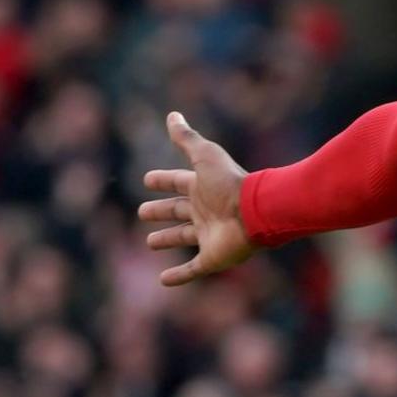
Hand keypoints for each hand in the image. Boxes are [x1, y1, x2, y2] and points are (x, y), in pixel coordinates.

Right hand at [137, 110, 258, 288]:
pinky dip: (178, 275)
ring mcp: (209, 236)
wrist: (255, 212)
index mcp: (203, 188)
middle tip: (142, 212)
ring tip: (150, 242)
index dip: (163, 181)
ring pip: (183, 237)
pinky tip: (163, 281)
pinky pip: (193, 269)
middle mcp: (206, 211)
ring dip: (167, 239)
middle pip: (178, 211)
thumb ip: (187, 138)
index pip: (178, 182)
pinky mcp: (213, 258)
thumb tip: (173, 115)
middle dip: (161, 211)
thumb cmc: (229, 182)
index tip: (147, 180)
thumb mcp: (204, 156)